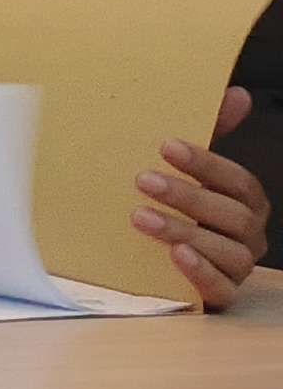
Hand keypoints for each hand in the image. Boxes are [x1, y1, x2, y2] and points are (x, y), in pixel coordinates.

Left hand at [137, 87, 268, 309]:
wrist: (148, 256)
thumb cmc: (174, 204)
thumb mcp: (184, 167)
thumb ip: (210, 131)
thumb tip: (237, 94)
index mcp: (245, 202)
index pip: (239, 181)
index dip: (206, 163)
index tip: (165, 146)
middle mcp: (248, 234)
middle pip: (234, 216)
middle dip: (188, 196)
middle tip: (143, 180)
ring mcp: (237, 266)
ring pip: (228, 252)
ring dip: (183, 231)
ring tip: (140, 217)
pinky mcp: (219, 294)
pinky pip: (221, 288)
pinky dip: (200, 272)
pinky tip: (175, 255)